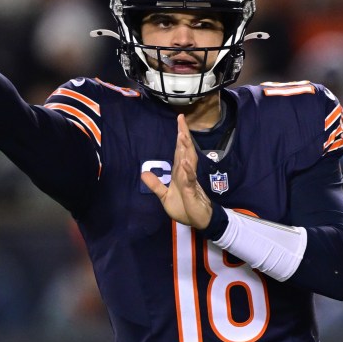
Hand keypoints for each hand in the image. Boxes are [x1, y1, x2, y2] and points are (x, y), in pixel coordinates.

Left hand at [141, 115, 212, 229]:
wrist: (199, 222)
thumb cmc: (185, 208)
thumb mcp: (164, 197)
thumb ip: (155, 185)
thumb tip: (143, 173)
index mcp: (179, 173)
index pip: (178, 151)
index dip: (179, 136)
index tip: (179, 120)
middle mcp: (186, 173)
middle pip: (184, 151)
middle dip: (183, 135)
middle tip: (181, 119)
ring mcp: (190, 181)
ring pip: (188, 161)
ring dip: (185, 148)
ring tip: (182, 134)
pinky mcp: (192, 191)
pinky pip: (190, 179)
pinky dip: (188, 171)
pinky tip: (186, 162)